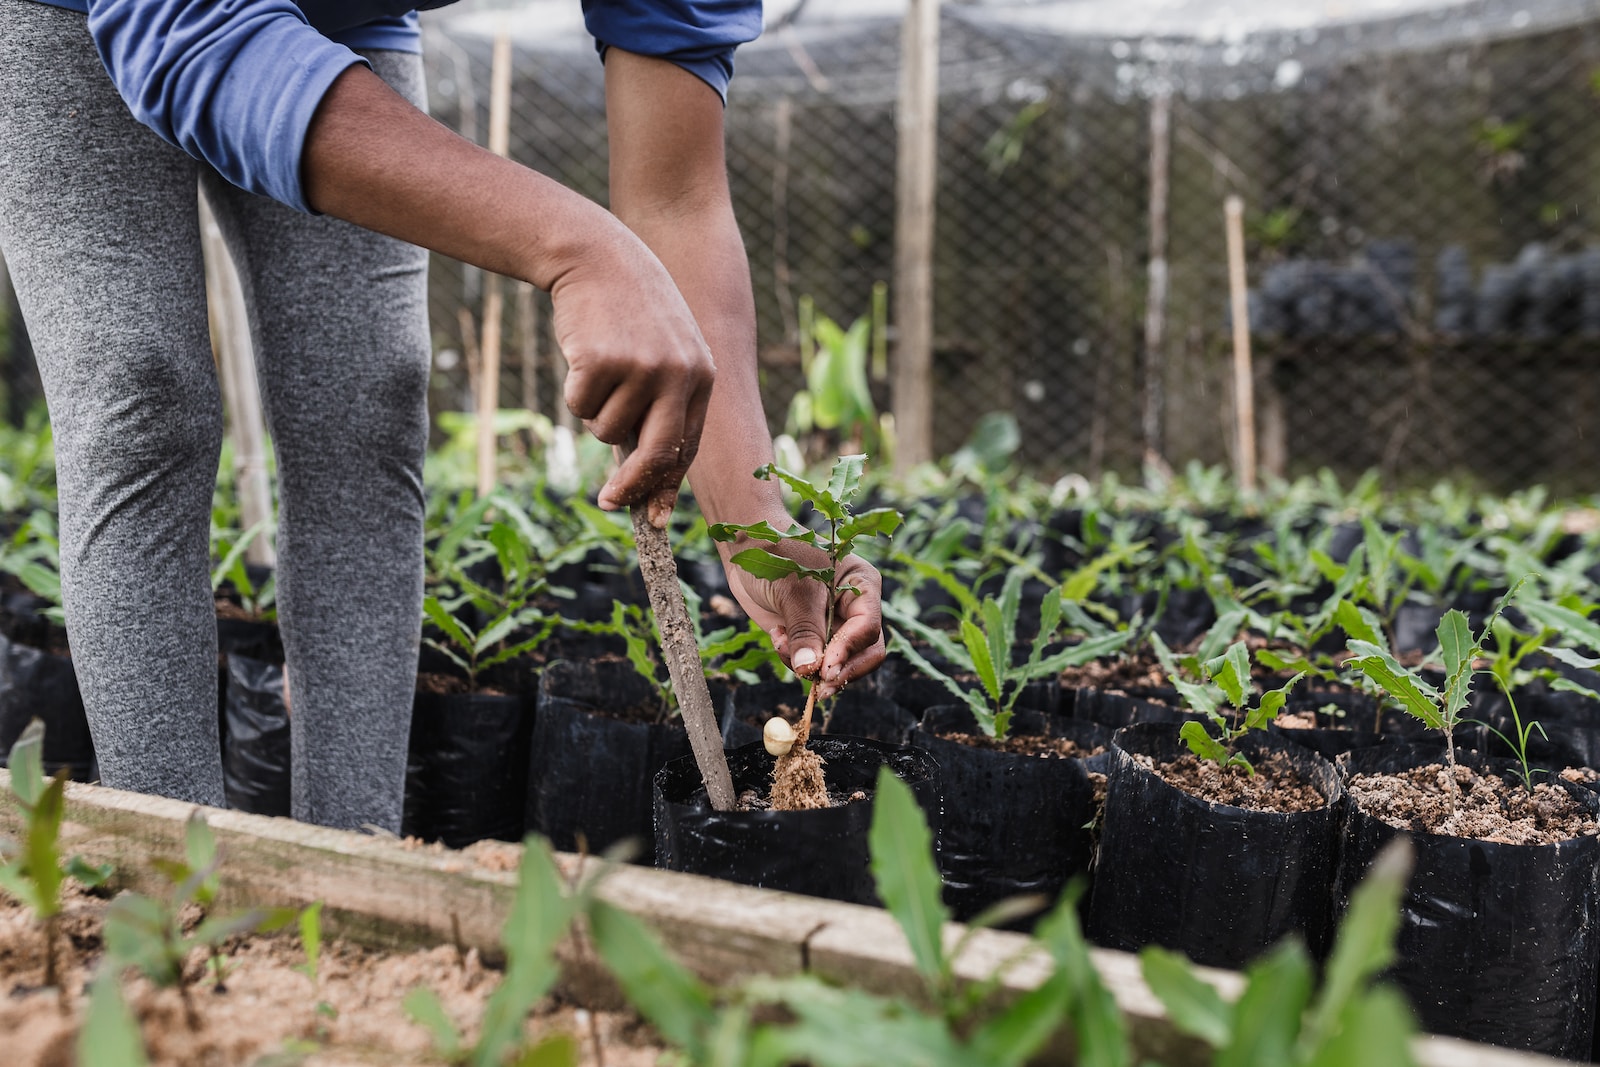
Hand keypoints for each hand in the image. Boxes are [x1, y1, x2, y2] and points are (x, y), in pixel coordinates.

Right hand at [550, 229, 715, 526]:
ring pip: (607, 430)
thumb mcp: (665, 352)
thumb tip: (648, 474)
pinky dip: (574, 391)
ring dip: (595, 412)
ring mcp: (641, 368)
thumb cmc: (630, 312)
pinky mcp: (602, 361)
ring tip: (601, 367)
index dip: (666, 485)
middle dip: (632, 486)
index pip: (687, 446)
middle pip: (656, 455)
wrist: (598, 257)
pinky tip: (582, 354)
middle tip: (610, 503)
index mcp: (701, 376)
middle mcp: (678, 374)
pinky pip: (579, 407)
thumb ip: (665, 404)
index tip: (653, 516)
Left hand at [723, 539, 886, 699]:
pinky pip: (813, 663)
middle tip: (819, 687)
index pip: (868, 627)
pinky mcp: (812, 637)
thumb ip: (805, 631)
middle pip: (866, 652)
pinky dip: (794, 659)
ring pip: (838, 664)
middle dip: (840, 670)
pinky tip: (776, 635)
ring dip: (810, 665)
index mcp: (861, 585)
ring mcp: (834, 625)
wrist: (746, 549)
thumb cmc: (776, 555)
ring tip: (781, 641)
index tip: (827, 667)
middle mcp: (854, 608)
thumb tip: (810, 669)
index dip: (850, 650)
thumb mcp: (794, 591)